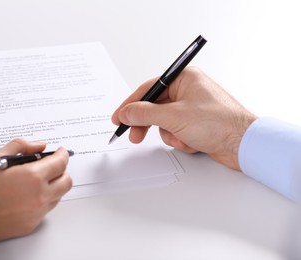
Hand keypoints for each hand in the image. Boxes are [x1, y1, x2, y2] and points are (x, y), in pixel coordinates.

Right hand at [0, 139, 71, 242]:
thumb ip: (22, 147)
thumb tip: (39, 146)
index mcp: (32, 177)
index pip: (61, 163)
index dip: (62, 154)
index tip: (60, 152)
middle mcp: (38, 198)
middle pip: (66, 182)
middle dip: (60, 170)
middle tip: (48, 165)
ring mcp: (34, 214)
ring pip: (57, 197)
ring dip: (52, 186)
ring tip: (32, 180)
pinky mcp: (28, 226)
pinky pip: (44, 210)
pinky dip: (41, 200)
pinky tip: (24, 194)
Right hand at [112, 67, 256, 169]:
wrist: (244, 145)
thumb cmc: (219, 123)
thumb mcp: (174, 117)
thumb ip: (145, 114)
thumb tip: (127, 112)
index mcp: (185, 78)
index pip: (149, 88)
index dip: (131, 104)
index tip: (118, 116)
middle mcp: (188, 91)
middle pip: (155, 108)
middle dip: (148, 124)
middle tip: (134, 135)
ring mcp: (192, 109)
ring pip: (165, 123)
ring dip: (171, 135)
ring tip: (183, 138)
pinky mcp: (196, 124)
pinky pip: (176, 132)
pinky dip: (181, 140)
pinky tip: (193, 142)